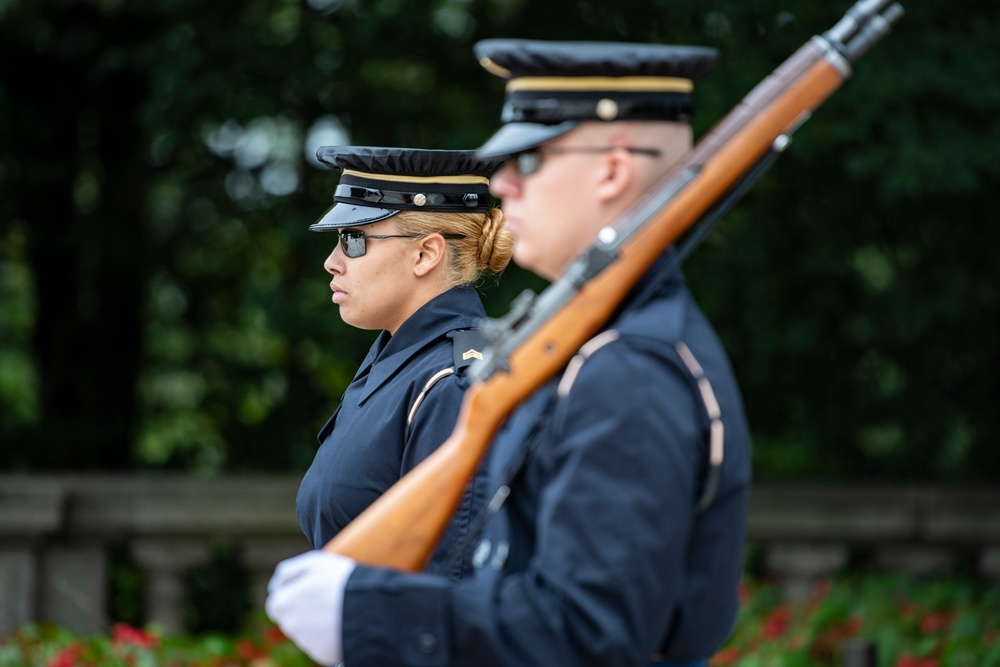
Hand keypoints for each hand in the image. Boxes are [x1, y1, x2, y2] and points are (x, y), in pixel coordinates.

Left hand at [265, 550, 356, 665]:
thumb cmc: (340, 580)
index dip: (289, 595)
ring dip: (314, 621)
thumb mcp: (313, 562)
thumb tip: (273, 587)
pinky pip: (320, 643)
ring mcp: (306, 641)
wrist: (368, 607)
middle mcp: (290, 625)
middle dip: (301, 609)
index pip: (275, 603)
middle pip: (289, 618)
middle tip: (323, 599)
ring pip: (304, 631)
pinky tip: (341, 622)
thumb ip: (287, 572)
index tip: (305, 591)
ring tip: (336, 608)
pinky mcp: (321, 653)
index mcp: (282, 602)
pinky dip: (327, 635)